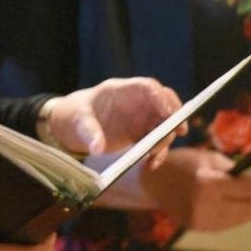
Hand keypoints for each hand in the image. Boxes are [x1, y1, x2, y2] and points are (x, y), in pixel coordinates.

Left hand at [48, 78, 183, 160]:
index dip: (161, 97)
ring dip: (165, 139)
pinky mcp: (140, 133)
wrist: (70, 126)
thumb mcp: (76, 120)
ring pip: (164, 124)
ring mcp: (139, 117)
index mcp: (119, 91)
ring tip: (153, 157)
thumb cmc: (73, 115)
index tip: (168, 113)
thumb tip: (96, 148)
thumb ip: (87, 131)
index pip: (147, 86)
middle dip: (175, 115)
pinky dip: (158, 152)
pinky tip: (151, 164)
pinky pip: (157, 141)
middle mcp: (135, 102)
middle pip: (164, 102)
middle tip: (179, 131)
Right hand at [141, 146, 250, 230]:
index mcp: (208, 183)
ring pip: (236, 219)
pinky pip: (224, 224)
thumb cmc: (180, 163)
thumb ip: (230, 170)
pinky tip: (246, 213)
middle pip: (244, 208)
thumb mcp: (206, 158)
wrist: (151, 181)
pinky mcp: (196, 227)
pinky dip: (237, 218)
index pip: (245, 189)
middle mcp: (205, 204)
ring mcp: (200, 218)